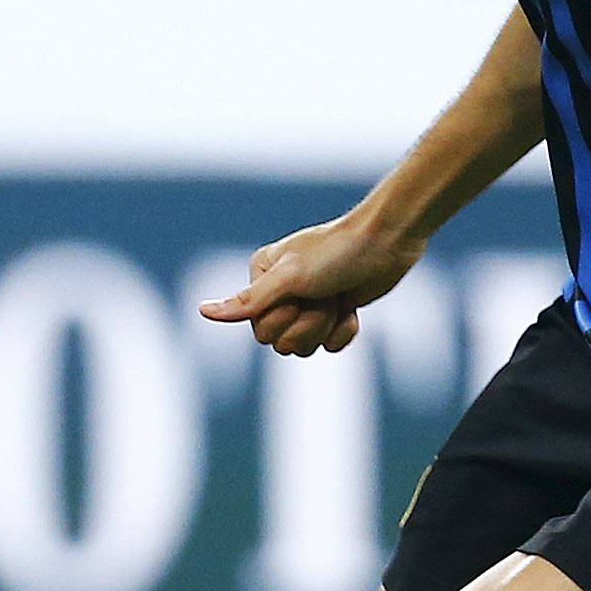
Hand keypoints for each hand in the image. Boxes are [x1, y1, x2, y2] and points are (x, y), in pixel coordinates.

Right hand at [197, 210, 419, 355]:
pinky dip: (344, 330)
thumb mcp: (288, 277)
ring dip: (327, 325)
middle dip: (308, 323)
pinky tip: (352, 307)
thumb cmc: (336, 253)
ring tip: (338, 298)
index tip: (301, 292)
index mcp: (260, 277)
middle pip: (279, 342)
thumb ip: (247, 301)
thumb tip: (203, 311)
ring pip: (304, 347)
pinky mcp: (333, 314)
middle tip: (324, 295)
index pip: (258, 328)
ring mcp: (307, 305)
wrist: (387, 242)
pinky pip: (330, 346)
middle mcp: (279, 292)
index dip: (283, 318)